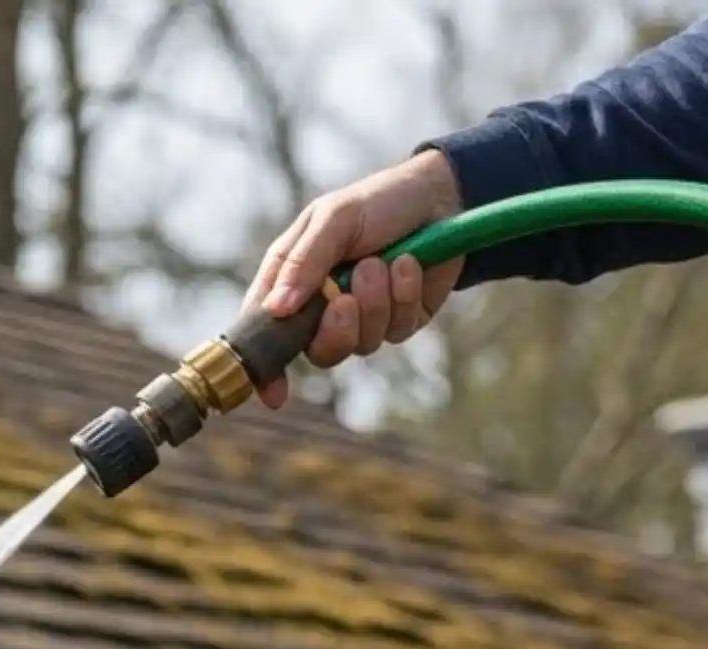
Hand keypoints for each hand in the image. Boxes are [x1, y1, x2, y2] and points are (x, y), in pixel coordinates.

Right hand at [245, 150, 469, 406]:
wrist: (440, 194)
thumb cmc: (377, 202)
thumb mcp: (333, 220)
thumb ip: (304, 263)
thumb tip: (276, 310)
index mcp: (294, 282)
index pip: (268, 331)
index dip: (267, 366)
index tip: (274, 394)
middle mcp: (325, 306)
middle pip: (319, 352)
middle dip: (335, 331)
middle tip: (344, 301)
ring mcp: (365, 317)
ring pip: (363, 343)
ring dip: (375, 302)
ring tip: (383, 261)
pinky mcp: (401, 319)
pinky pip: (398, 330)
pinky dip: (405, 295)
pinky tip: (410, 264)